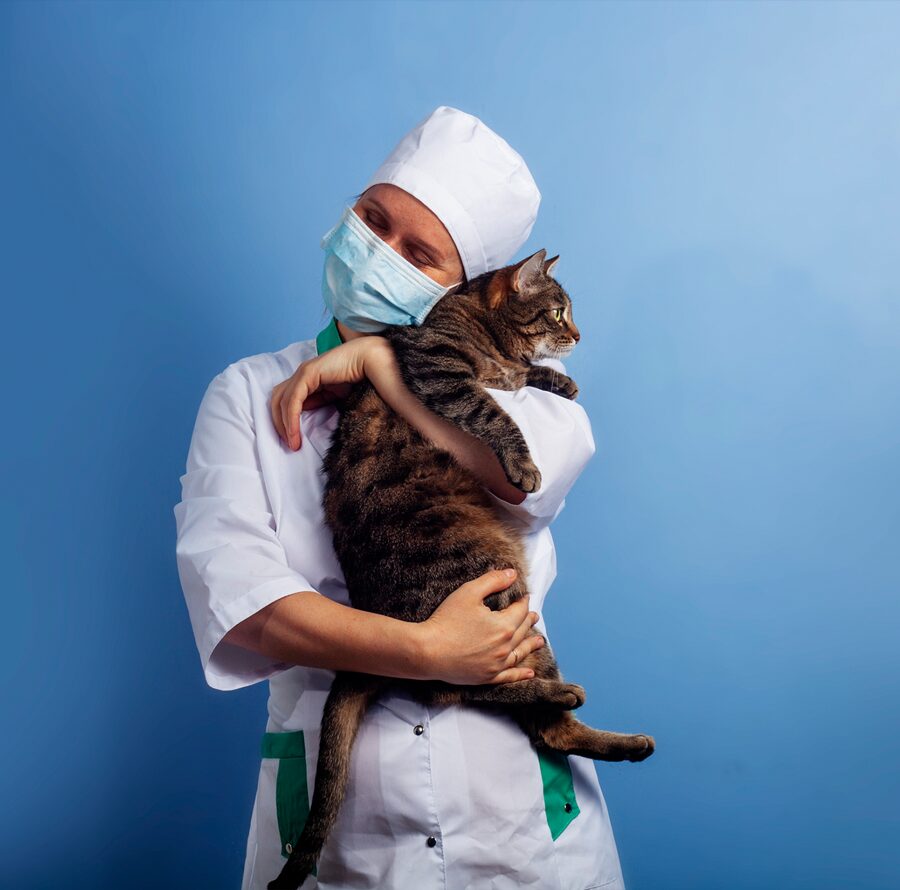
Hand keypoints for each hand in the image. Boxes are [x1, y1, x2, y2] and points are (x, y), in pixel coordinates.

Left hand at [271, 336, 389, 449]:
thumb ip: (322, 404)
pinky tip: (295, 433)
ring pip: (281, 400)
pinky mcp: (308, 373)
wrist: (372, 360)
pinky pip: (292, 400)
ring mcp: (303, 372)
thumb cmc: (360, 378)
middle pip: (277, 400)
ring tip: (292, 443)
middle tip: (289, 445)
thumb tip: (314, 423)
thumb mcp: (336, 397)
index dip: (285, 423)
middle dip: (279, 424)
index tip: (294, 443)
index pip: (286, 402)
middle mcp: (302, 374)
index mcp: (308, 379)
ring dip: (283, 424)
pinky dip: (291, 418)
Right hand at [415, 569, 545, 684]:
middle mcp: (504, 647)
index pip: (520, 610)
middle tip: (533, 615)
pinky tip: (529, 673)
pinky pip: (509, 676)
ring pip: (519, 653)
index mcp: (504, 626)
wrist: (427, 650)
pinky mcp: (487, 677)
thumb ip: (493, 581)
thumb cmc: (446, 619)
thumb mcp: (469, 592)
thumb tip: (512, 574)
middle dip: (528, 621)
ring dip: (530, 645)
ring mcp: (496, 664)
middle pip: (522, 631)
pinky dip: (521, 674)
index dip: (523, 601)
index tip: (524, 596)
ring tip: (540, 641)